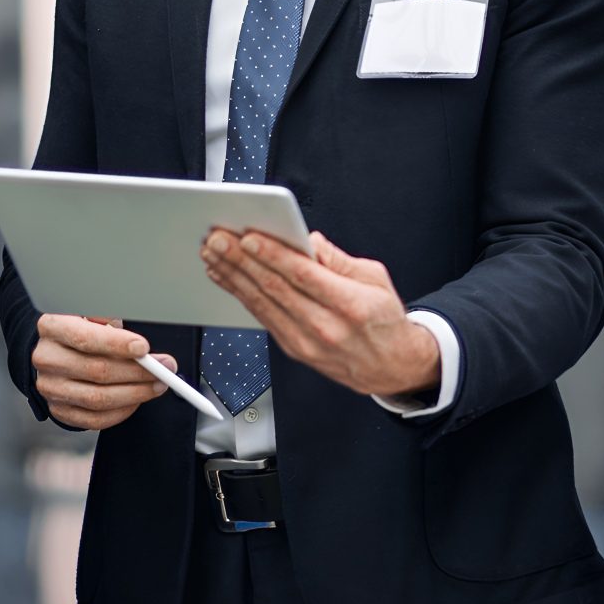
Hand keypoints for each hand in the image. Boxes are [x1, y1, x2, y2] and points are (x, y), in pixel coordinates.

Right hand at [32, 314, 172, 429]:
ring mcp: (51, 387)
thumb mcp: (89, 313)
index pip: (85, 338)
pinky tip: (137, 400)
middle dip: (137, 371)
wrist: (52, 351)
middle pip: (97, 370)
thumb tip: (136, 343)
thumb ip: (109, 321)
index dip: (117, 344)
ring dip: (135, 393)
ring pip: (98, 398)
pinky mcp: (59, 410)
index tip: (144, 349)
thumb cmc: (78, 330)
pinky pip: (95, 419)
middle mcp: (47, 359)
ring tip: (156, 385)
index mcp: (52, 328)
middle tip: (164, 368)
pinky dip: (121, 411)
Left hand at [201, 229, 439, 398]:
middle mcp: (326, 327)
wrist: (390, 366)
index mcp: (351, 305)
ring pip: (262, 304)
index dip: (273, 255)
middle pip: (276, 289)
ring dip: (233, 276)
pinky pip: (262, 318)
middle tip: (219, 239)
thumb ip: (338, 259)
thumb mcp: (376, 279)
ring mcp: (306, 342)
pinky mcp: (294, 350)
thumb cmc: (384, 319)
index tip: (249, 237)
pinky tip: (225, 277)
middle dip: (242, 261)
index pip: (304, 276)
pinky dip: (240, 295)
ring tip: (213, 254)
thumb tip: (307, 240)